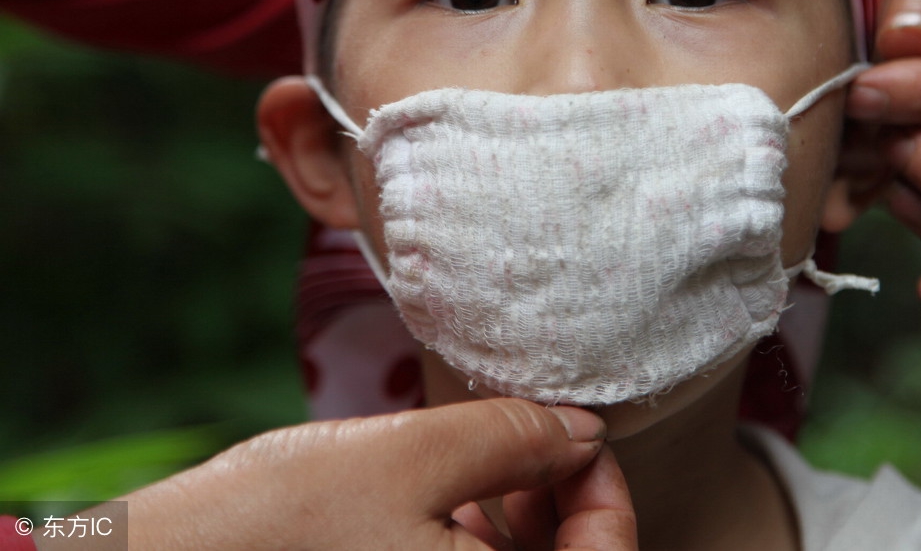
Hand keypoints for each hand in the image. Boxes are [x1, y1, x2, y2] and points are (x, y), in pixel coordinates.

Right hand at [112, 399, 635, 549]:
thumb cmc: (268, 525)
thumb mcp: (406, 457)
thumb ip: (510, 437)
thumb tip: (582, 428)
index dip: (606, 493)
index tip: (582, 435)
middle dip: (565, 506)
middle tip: (541, 439)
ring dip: (524, 523)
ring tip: (497, 457)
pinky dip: (475, 542)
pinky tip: (455, 492)